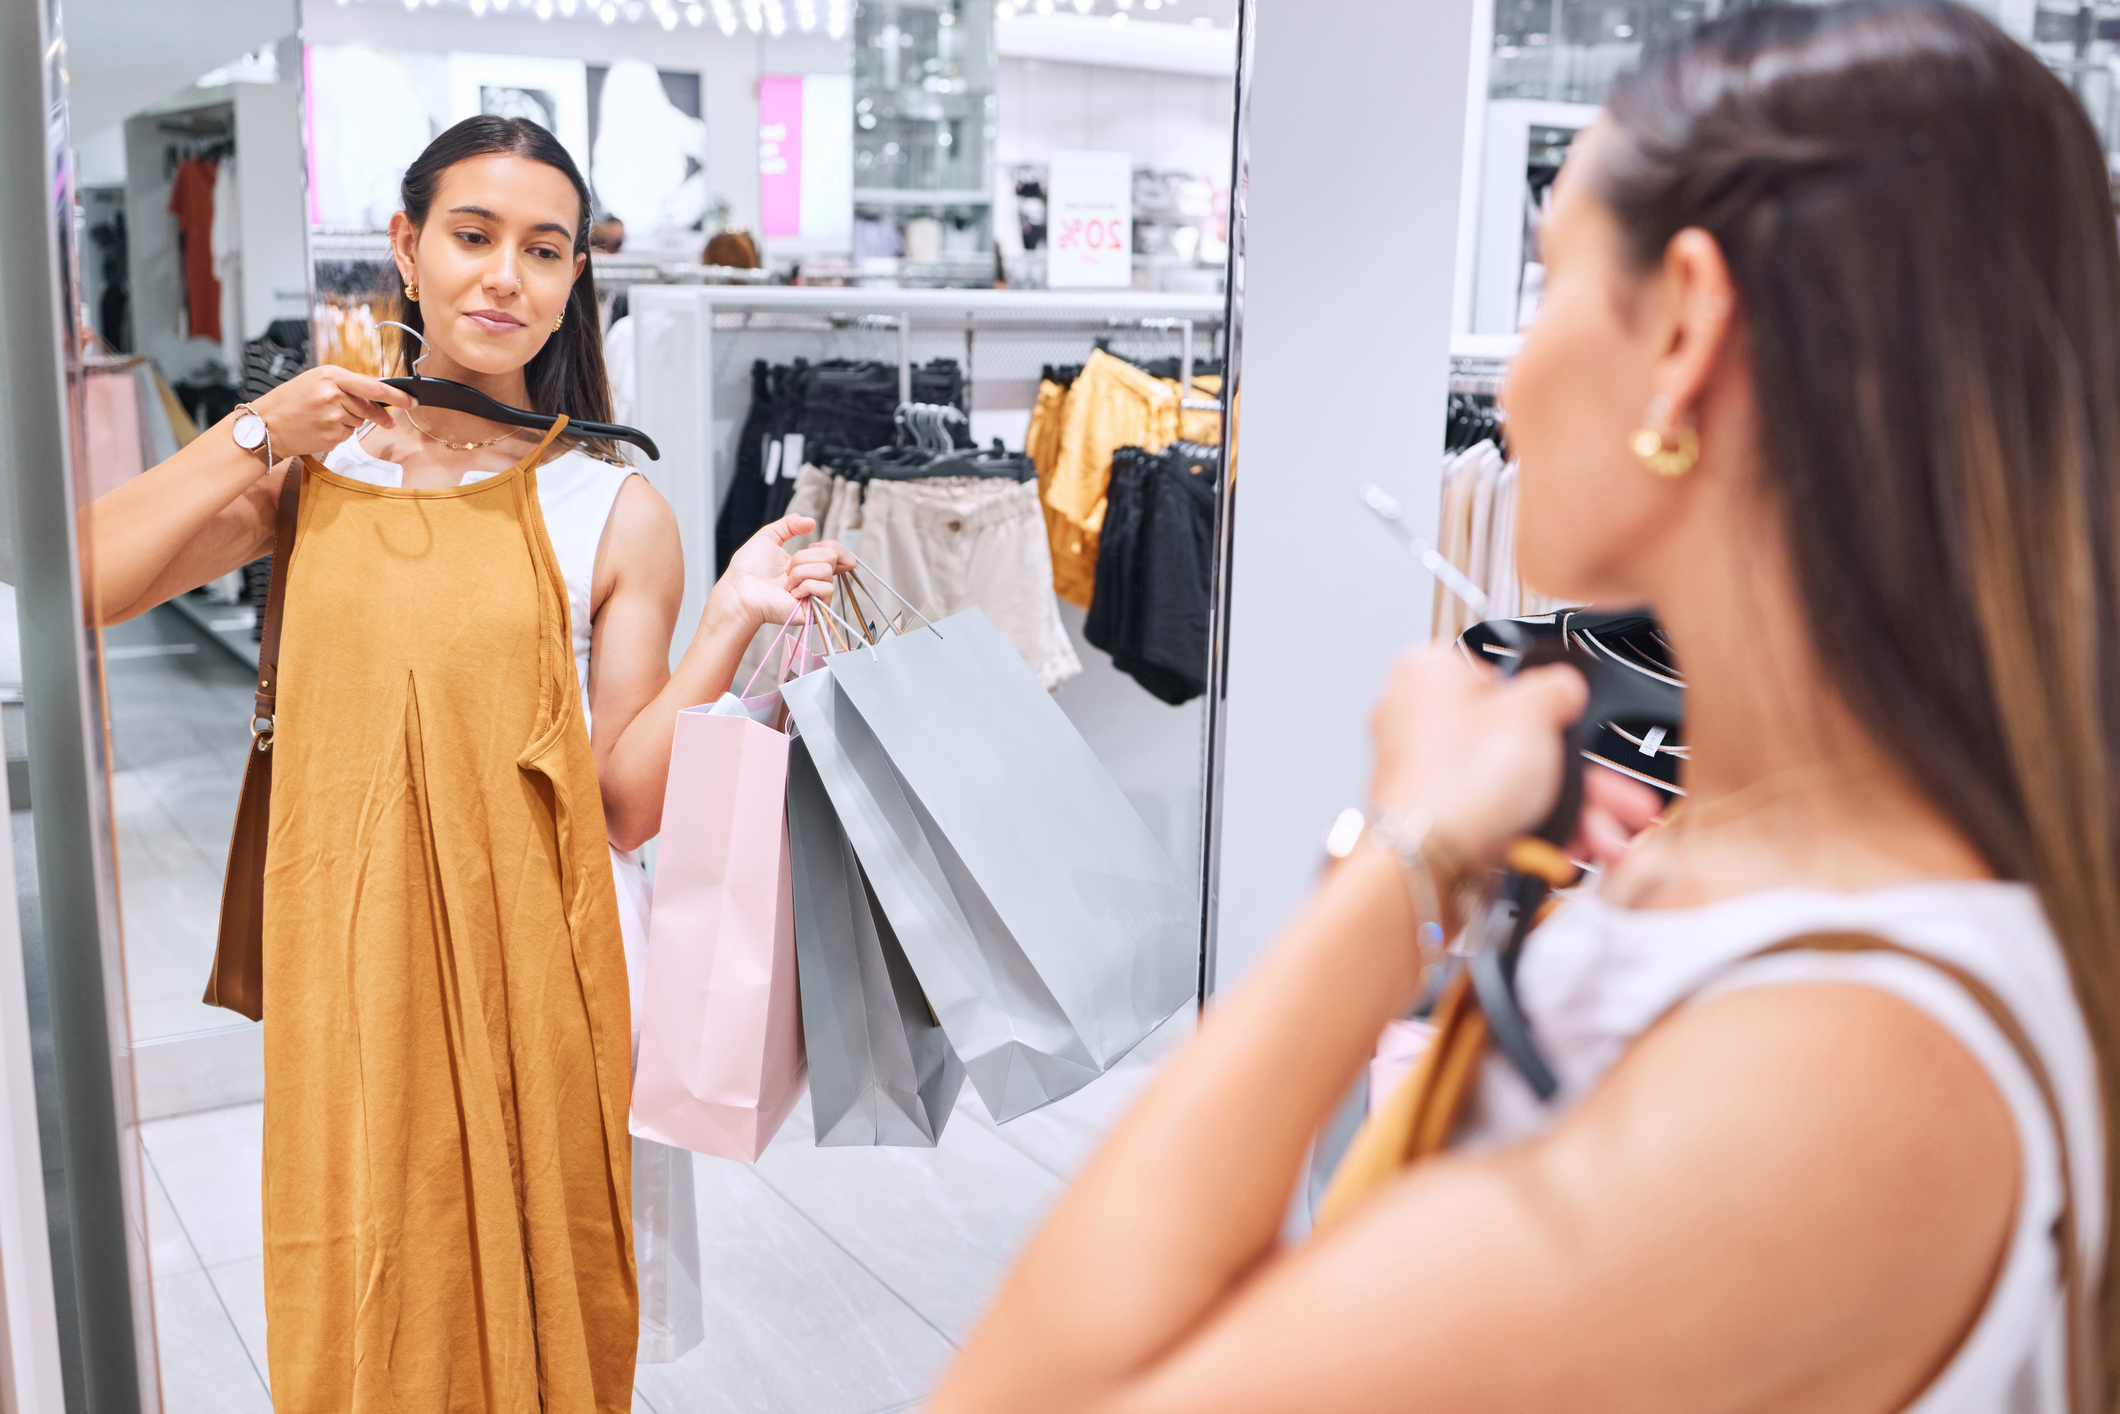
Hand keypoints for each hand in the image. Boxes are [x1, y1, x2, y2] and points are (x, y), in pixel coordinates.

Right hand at [247, 365, 414, 458]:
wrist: (265, 426)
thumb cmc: (289, 401)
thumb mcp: (315, 381)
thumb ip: (346, 384)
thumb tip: (378, 392)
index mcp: (331, 376)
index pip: (373, 386)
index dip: (396, 395)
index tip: (411, 400)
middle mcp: (334, 395)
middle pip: (370, 407)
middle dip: (377, 414)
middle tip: (383, 419)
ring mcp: (333, 417)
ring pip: (360, 421)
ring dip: (351, 421)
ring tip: (325, 417)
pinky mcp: (332, 436)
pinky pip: (349, 435)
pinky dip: (341, 433)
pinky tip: (322, 428)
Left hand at [711, 515, 856, 632]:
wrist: (740, 590)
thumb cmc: (748, 568)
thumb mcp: (769, 536)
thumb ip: (789, 525)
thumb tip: (812, 521)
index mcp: (807, 564)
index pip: (836, 552)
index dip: (831, 545)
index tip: (811, 545)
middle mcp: (814, 579)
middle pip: (831, 556)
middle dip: (804, 557)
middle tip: (786, 569)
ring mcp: (816, 595)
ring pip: (826, 570)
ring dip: (799, 572)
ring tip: (785, 584)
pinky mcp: (816, 610)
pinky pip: (825, 587)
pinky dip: (805, 586)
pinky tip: (791, 594)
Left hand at [1369, 643, 1605, 869]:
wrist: (1425, 865)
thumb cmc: (1454, 784)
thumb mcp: (1531, 713)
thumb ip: (1555, 688)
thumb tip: (1564, 686)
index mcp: (1428, 675)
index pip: (1497, 672)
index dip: (1544, 700)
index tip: (1571, 722)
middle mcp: (1418, 721)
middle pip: (1515, 738)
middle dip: (1576, 773)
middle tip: (1610, 790)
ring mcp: (1425, 774)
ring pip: (1511, 783)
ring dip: (1568, 809)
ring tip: (1602, 831)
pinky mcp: (1437, 819)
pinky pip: (1496, 816)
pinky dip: (1535, 830)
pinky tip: (1567, 845)